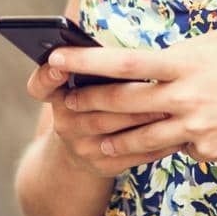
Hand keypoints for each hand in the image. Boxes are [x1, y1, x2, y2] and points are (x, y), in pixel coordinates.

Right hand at [24, 60, 173, 177]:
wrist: (83, 154)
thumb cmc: (94, 102)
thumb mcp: (84, 85)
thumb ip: (95, 68)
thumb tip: (113, 48)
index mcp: (57, 97)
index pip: (40, 86)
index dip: (46, 76)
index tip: (58, 63)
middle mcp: (64, 123)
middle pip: (91, 105)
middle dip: (122, 94)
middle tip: (151, 83)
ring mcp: (81, 148)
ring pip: (115, 130)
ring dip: (145, 117)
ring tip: (172, 105)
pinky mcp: (101, 167)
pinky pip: (132, 154)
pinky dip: (156, 142)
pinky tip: (176, 130)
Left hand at [48, 28, 216, 164]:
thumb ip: (186, 52)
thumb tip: (158, 60)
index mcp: (187, 62)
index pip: (126, 62)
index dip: (87, 62)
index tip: (57, 57)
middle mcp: (187, 96)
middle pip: (123, 104)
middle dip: (87, 104)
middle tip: (62, 106)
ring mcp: (196, 129)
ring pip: (141, 137)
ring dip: (110, 137)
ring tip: (89, 137)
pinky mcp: (208, 151)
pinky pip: (176, 147)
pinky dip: (164, 143)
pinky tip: (154, 143)